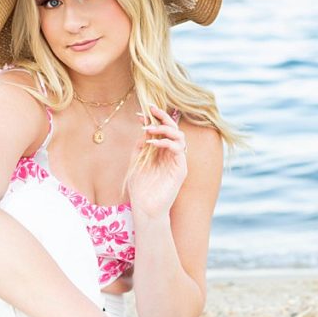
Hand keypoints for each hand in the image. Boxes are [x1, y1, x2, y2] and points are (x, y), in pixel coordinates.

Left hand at [127, 105, 187, 219]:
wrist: (146, 208)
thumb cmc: (140, 189)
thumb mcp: (136, 163)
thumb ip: (140, 148)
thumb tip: (143, 130)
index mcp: (161, 152)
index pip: (162, 130)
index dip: (154, 119)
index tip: (142, 112)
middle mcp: (171, 154)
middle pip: (173, 129)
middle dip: (163, 116)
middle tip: (151, 108)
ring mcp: (177, 161)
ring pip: (179, 136)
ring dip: (164, 128)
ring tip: (149, 128)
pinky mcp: (181, 169)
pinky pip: (178, 149)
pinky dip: (166, 143)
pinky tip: (152, 144)